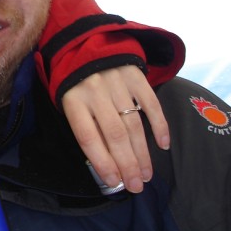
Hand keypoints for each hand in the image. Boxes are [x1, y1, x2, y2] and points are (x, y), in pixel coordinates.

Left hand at [61, 65, 169, 193]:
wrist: (84, 44)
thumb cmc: (75, 82)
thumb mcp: (67, 102)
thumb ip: (84, 126)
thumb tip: (106, 163)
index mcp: (73, 100)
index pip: (88, 138)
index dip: (102, 162)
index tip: (114, 182)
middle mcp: (95, 91)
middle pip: (114, 135)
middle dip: (127, 164)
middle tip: (136, 186)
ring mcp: (116, 82)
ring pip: (133, 124)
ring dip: (142, 153)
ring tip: (146, 174)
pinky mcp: (135, 75)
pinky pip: (151, 103)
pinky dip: (159, 125)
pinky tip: (163, 145)